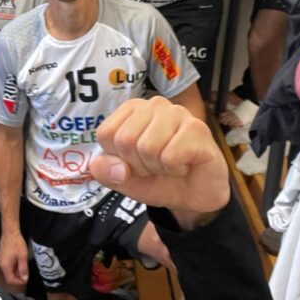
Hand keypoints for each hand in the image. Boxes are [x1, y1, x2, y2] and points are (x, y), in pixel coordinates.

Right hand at [0, 230, 29, 284]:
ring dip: (15, 272)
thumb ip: (23, 269)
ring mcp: (0, 260)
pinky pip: (6, 266)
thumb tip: (24, 279)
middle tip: (26, 273)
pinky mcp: (1, 256)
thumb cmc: (17, 244)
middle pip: (8, 276)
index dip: (18, 282)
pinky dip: (13, 267)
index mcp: (5, 266)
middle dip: (17, 277)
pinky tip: (18, 262)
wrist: (10, 232)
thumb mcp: (23, 256)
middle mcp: (1, 264)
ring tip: (23, 267)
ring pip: (8, 271)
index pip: (10, 280)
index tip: (25, 279)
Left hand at [92, 96, 229, 229]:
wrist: (196, 195)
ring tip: (172, 164)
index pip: (106, 134)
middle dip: (139, 166)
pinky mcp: (196, 127)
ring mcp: (177, 113)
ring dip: (158, 168)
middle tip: (157, 165)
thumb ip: (107, 172)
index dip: (119, 159)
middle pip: (125, 140)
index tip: (137, 163)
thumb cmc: (161, 179)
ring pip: (147, 148)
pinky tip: (185, 164)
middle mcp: (154, 104)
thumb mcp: (125, 180)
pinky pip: (169, 157)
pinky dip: (175, 170)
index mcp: (132, 110)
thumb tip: (103, 165)